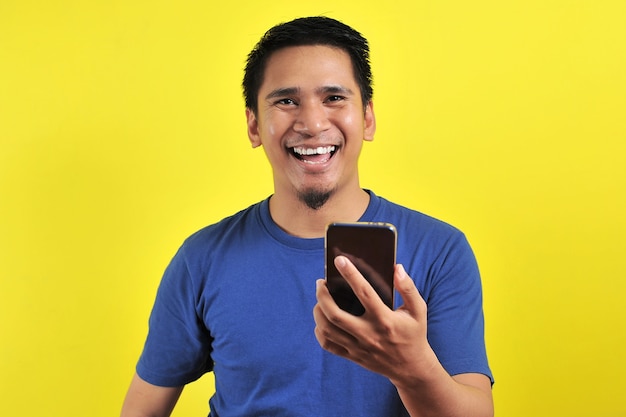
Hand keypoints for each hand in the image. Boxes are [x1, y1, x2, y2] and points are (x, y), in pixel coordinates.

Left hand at [313, 255, 436, 383]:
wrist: (412, 368)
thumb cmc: (414, 334)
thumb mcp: (418, 310)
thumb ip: (408, 288)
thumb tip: (396, 268)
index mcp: (385, 319)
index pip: (364, 292)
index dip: (350, 274)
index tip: (339, 260)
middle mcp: (369, 334)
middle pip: (335, 314)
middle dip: (322, 295)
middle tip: (320, 283)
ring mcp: (359, 347)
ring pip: (328, 329)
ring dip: (318, 311)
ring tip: (320, 299)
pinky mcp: (353, 357)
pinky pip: (328, 345)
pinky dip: (320, 332)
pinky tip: (321, 320)